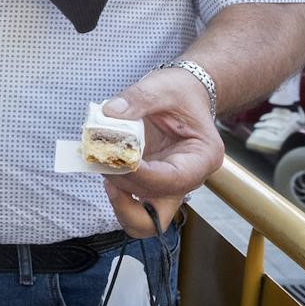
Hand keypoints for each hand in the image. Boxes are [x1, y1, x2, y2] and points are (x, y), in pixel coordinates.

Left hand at [100, 69, 223, 238]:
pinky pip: (132, 200)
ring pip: (143, 218)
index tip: (116, 159)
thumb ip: (138, 98)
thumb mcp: (162, 86)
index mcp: (202, 157)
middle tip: (106, 167)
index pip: (172, 180)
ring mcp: (168, 185)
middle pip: (158, 216)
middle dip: (126, 197)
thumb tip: (110, 113)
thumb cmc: (180, 91)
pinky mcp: (151, 182)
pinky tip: (104, 164)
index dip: (141, 175)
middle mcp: (188, 179)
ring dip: (118, 199)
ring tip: (102, 167)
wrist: (184, 92)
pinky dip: (115, 189)